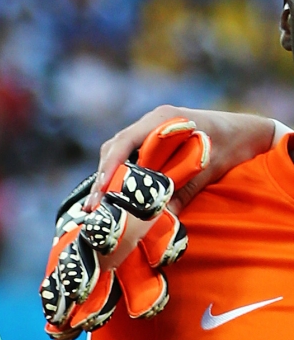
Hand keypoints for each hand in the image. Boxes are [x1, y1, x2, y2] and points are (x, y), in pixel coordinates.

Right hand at [85, 108, 275, 215]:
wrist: (247, 134)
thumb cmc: (229, 145)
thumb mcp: (207, 170)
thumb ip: (183, 192)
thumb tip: (160, 220)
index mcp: (163, 118)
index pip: (125, 141)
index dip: (110, 166)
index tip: (101, 190)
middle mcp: (151, 122)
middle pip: (115, 148)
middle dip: (102, 177)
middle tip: (92, 207)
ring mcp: (150, 132)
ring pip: (119, 154)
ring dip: (108, 179)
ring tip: (96, 207)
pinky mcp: (152, 145)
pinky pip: (129, 159)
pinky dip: (119, 177)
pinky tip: (113, 198)